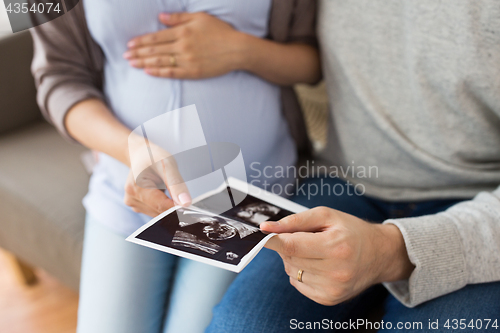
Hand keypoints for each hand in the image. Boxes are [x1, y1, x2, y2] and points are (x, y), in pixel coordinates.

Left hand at [124, 12, 243, 78]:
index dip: (141, 41)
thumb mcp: (200, 18)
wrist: (237, 50)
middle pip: (155, 51)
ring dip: (144, 63)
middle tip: (125, 56)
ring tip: (132, 64)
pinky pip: (172, 73)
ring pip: (160, 62)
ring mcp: (187, 61)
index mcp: (183, 32)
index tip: (130, 44)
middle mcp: (182, 46)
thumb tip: (160, 18)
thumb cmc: (220, 31)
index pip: (156, 37)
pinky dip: (159, 72)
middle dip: (138, 53)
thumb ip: (179, 18)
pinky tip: (148, 72)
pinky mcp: (193, 72)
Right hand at [124, 135, 191, 216]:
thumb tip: (185, 203)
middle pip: (160, 211)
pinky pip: (155, 212)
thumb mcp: (168, 165)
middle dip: (173, 205)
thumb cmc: (154, 157)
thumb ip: (177, 185)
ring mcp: (132, 203)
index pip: (161, 206)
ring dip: (167, 204)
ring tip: (165, 187)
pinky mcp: (136, 206)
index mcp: (136, 186)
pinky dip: (162, 204)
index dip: (177, 207)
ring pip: (158, 214)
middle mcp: (131, 197)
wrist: (140, 155)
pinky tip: (161, 191)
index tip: (188, 203)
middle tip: (179, 191)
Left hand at [260, 207, 414, 305]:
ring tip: (316, 251)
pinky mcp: (328, 299)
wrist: (379, 255)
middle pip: (290, 258)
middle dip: (289, 245)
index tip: (262, 234)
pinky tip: (318, 265)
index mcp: (335, 247)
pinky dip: (301, 272)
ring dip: (295, 259)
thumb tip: (267, 228)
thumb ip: (295, 221)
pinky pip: (297, 283)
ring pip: (291, 271)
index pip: (292, 246)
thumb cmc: (351, 231)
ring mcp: (332, 289)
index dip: (273, 240)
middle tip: (305, 237)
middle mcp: (335, 272)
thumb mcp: (326, 216)